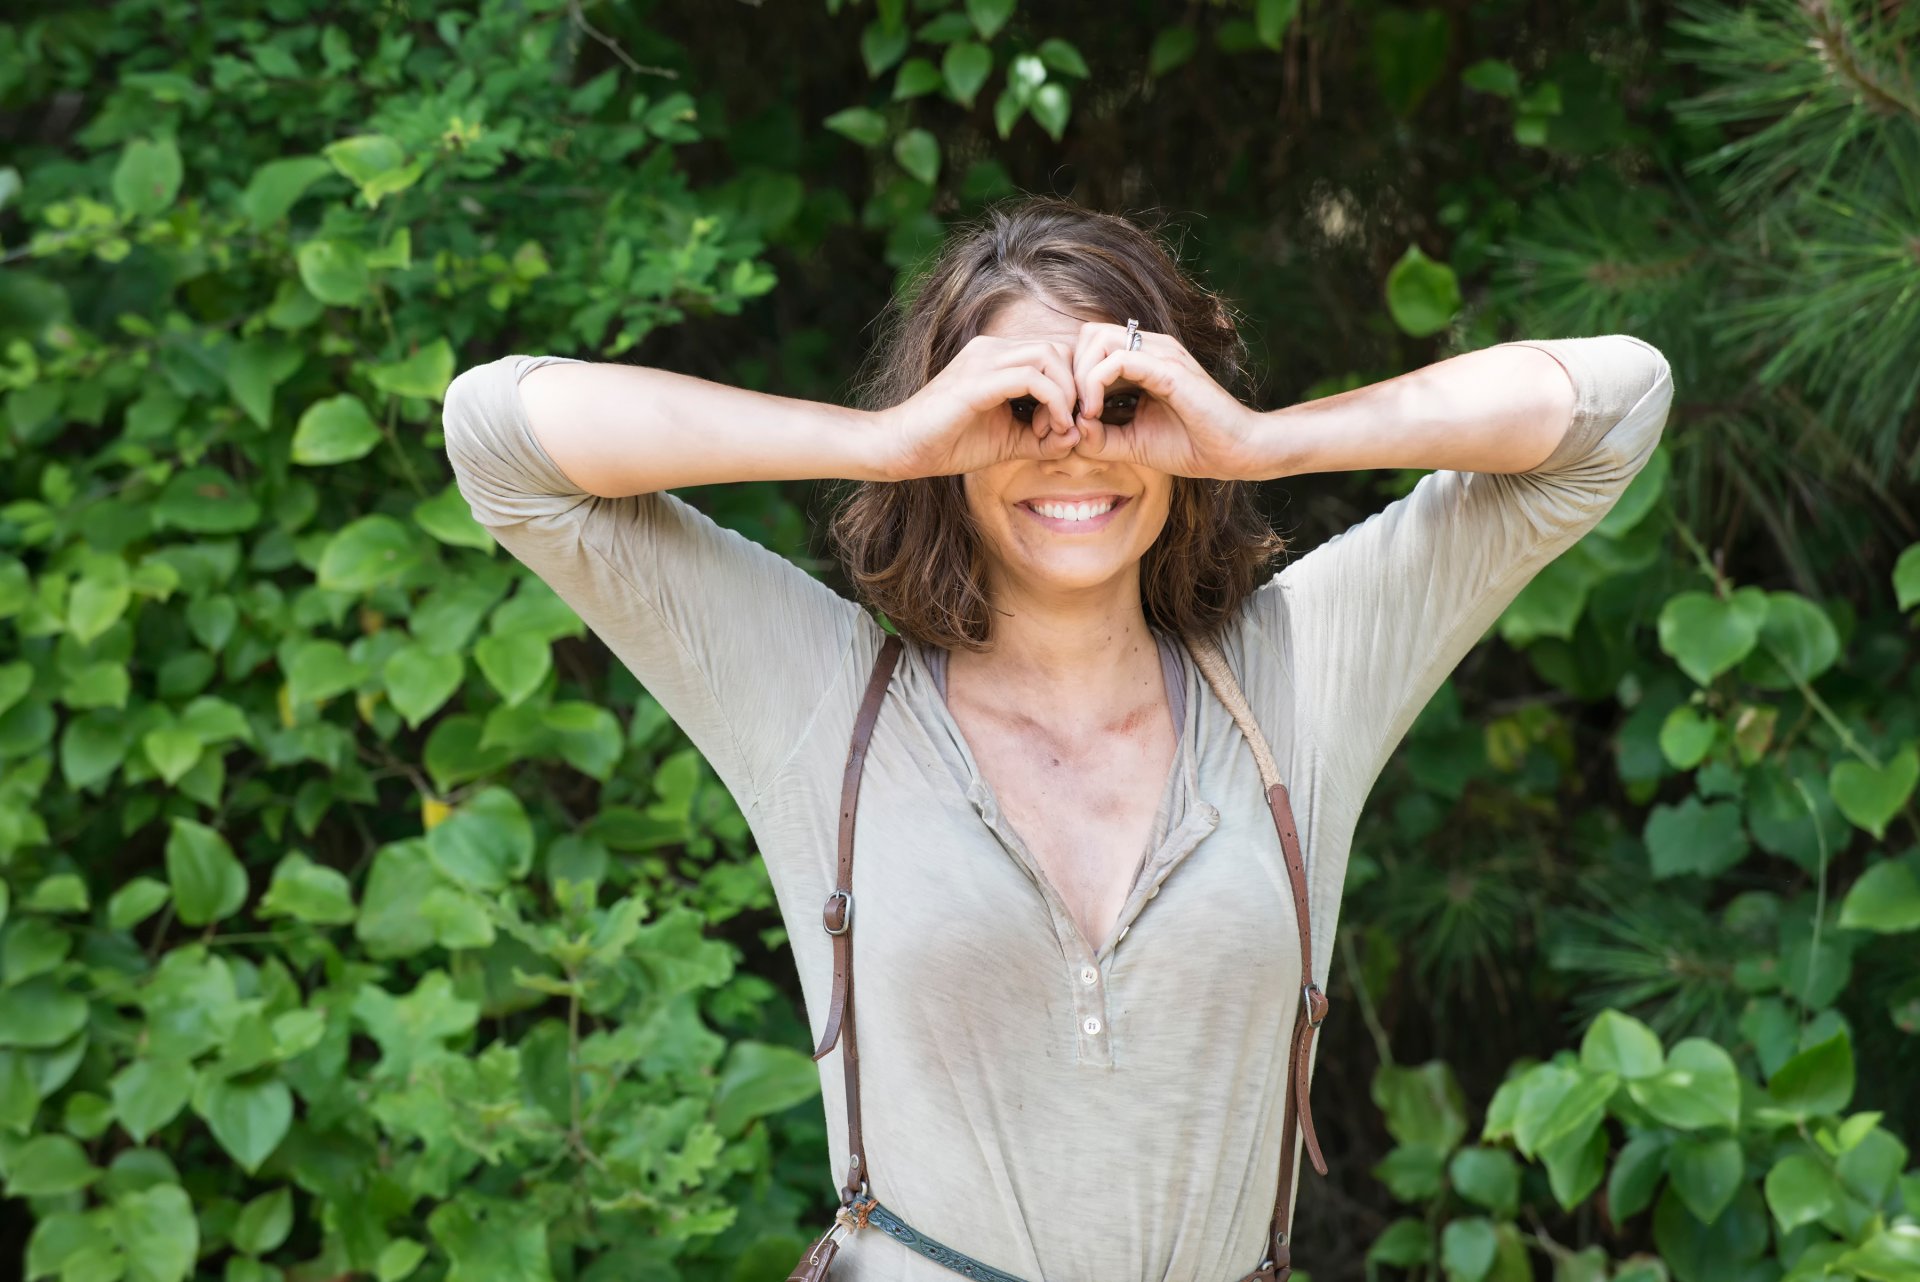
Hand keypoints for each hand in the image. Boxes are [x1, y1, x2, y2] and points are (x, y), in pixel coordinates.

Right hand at [877, 333, 1097, 480]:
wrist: (903, 449)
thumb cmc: (950, 443)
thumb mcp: (1009, 441)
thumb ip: (1044, 439)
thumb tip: (1078, 437)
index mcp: (997, 357)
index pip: (1054, 354)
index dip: (1071, 389)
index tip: (1064, 427)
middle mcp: (991, 349)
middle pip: (1057, 349)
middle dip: (1074, 388)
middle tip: (1065, 426)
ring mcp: (983, 360)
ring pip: (1049, 356)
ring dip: (1066, 394)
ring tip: (1058, 428)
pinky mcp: (977, 380)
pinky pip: (1031, 378)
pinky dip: (1053, 401)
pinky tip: (1050, 429)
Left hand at [1065, 320, 1261, 479]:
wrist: (1236, 452)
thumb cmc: (1191, 445)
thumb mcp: (1132, 444)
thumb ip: (1099, 438)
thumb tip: (1070, 430)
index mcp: (1142, 360)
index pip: (1090, 347)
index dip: (1071, 379)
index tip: (1068, 418)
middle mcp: (1150, 349)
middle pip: (1089, 334)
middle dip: (1070, 372)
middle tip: (1071, 412)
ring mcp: (1161, 354)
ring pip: (1098, 339)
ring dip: (1080, 376)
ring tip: (1085, 413)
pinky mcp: (1169, 370)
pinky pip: (1118, 360)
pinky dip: (1095, 384)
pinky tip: (1096, 413)